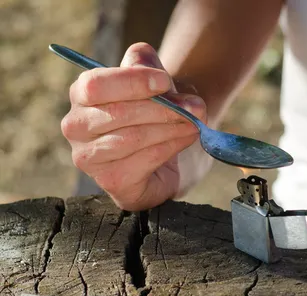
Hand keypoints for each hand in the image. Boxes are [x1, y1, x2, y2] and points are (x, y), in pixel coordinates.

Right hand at [61, 42, 209, 210]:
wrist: (163, 157)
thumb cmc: (153, 113)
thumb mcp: (152, 82)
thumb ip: (150, 67)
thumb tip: (162, 80)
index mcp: (81, 94)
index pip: (96, 85)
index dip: (132, 81)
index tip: (165, 81)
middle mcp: (76, 126)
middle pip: (118, 113)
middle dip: (162, 108)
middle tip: (194, 107)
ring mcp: (89, 157)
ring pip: (133, 138)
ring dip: (170, 128)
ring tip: (194, 123)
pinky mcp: (111, 181)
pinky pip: (144, 161)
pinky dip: (171, 147)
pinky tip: (186, 138)